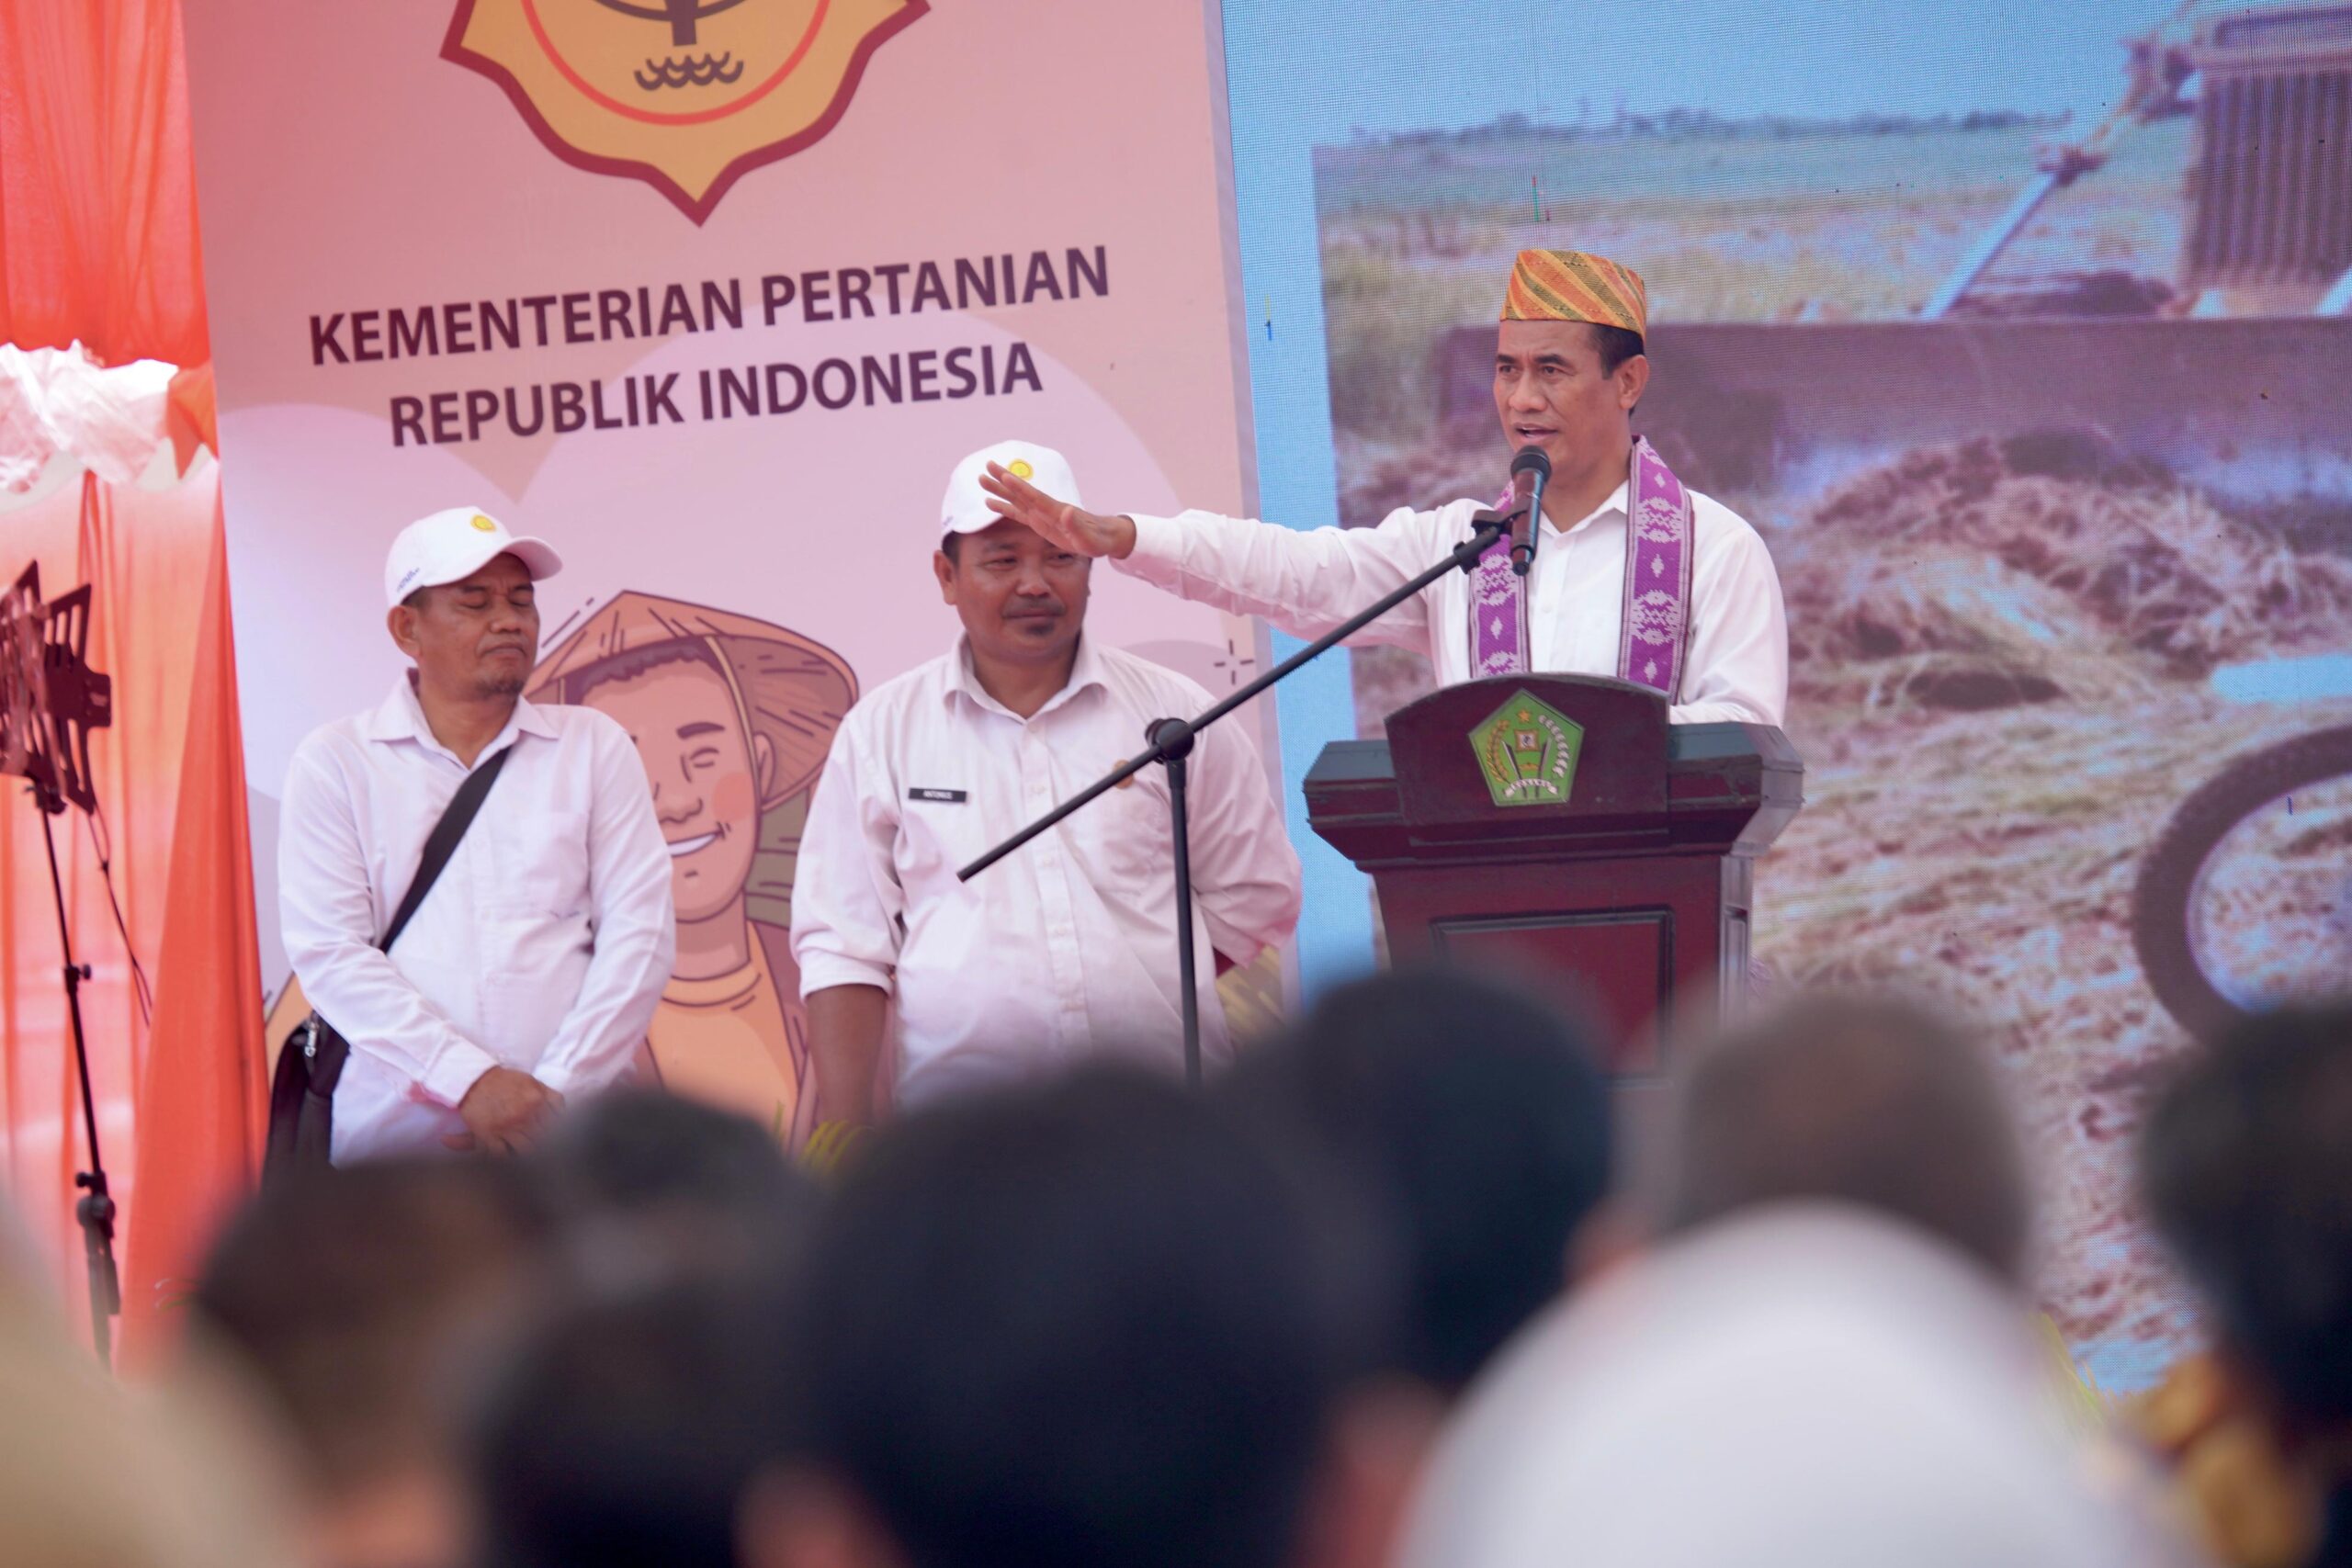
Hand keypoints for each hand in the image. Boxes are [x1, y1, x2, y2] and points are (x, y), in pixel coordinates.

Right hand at [445, 1066, 563, 1154]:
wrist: (474, 1080)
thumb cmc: (505, 1081)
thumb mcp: (534, 1082)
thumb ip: (552, 1098)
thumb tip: (565, 1115)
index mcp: (537, 1101)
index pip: (557, 1125)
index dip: (558, 1134)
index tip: (558, 1139)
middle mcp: (524, 1115)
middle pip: (544, 1140)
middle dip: (546, 1145)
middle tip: (546, 1150)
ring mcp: (506, 1127)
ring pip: (527, 1150)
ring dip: (529, 1154)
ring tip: (530, 1155)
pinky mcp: (489, 1135)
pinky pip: (502, 1155)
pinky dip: (507, 1159)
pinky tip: (510, 1155)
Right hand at [978, 462, 1136, 558]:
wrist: (1103, 537)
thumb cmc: (1097, 539)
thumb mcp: (1090, 538)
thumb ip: (1077, 526)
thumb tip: (1068, 511)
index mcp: (1056, 511)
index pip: (1034, 496)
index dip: (1020, 486)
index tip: (1005, 475)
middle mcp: (1046, 509)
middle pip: (1021, 492)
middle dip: (1004, 480)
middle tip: (987, 465)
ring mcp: (1041, 515)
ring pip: (1016, 499)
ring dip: (999, 490)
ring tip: (981, 479)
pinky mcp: (1039, 523)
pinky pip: (1018, 514)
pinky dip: (1004, 508)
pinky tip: (989, 503)